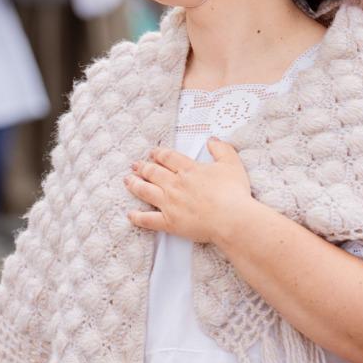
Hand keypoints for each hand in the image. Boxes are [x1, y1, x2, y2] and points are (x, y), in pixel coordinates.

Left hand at [124, 140, 257, 245]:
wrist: (232, 218)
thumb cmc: (234, 193)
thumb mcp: (232, 164)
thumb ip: (222, 149)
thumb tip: (212, 140)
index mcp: (189, 170)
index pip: (168, 157)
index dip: (158, 154)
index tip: (153, 153)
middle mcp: (175, 184)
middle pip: (152, 172)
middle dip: (142, 167)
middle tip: (135, 165)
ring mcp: (169, 204)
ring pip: (145, 191)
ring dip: (135, 185)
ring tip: (128, 181)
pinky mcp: (169, 222)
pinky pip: (147, 219)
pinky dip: (137, 217)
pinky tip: (130, 214)